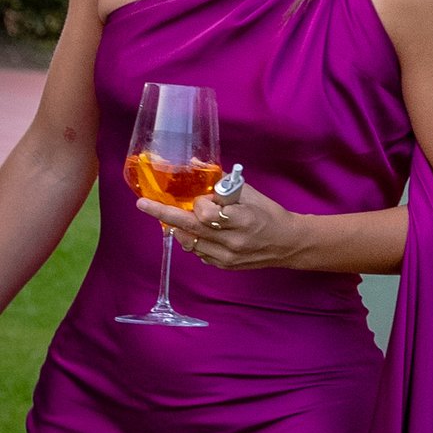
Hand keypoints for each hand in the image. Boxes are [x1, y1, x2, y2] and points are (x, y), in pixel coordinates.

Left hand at [138, 181, 301, 270]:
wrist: (288, 243)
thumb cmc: (270, 214)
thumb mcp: (250, 194)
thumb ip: (222, 185)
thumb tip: (195, 166)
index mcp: (242, 220)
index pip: (205, 213)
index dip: (199, 203)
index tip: (203, 198)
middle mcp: (232, 241)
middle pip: (189, 228)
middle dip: (164, 214)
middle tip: (144, 204)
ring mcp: (226, 257)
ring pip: (188, 241)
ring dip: (180, 228)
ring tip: (181, 219)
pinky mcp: (223, 266)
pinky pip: (197, 252)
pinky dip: (193, 240)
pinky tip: (202, 233)